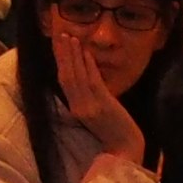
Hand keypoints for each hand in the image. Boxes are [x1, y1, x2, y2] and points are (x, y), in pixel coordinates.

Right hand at [53, 20, 147, 166]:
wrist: (126, 149)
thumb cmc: (112, 132)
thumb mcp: (94, 114)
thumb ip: (86, 97)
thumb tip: (82, 73)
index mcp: (74, 109)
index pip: (62, 79)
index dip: (59, 60)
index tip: (57, 42)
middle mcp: (77, 106)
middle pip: (65, 75)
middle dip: (62, 52)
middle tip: (59, 33)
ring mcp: (89, 106)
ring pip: (76, 75)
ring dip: (73, 54)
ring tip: (69, 37)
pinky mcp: (102, 104)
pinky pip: (92, 80)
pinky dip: (88, 65)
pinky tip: (86, 51)